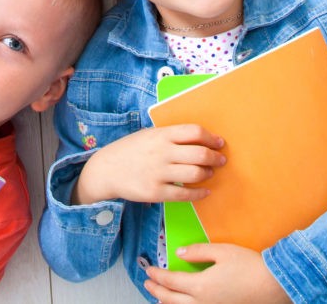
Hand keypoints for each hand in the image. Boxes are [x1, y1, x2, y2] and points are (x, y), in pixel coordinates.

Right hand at [74, 125, 225, 204]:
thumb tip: (199, 140)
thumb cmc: (131, 150)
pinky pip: (185, 194)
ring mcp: (159, 173)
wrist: (106, 169)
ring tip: (209, 173)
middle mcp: (162, 152)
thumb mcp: (149, 135)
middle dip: (215, 158)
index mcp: (161, 134)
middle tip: (221, 160)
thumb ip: (171, 136)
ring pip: (195, 174)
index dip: (211, 138)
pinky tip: (205, 191)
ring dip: (208, 174)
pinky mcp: (156, 192)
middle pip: (200, 154)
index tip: (219, 143)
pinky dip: (200, 193)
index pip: (194, 132)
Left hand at [144, 243, 291, 303]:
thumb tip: (179, 253)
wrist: (273, 285)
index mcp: (200, 285)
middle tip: (147, 283)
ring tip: (158, 297)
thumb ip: (198, 251)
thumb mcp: (222, 251)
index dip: (158, 275)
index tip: (149, 270)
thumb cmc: (249, 266)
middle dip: (157, 290)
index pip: (171, 281)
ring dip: (167, 302)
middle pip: (171, 299)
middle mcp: (203, 302)